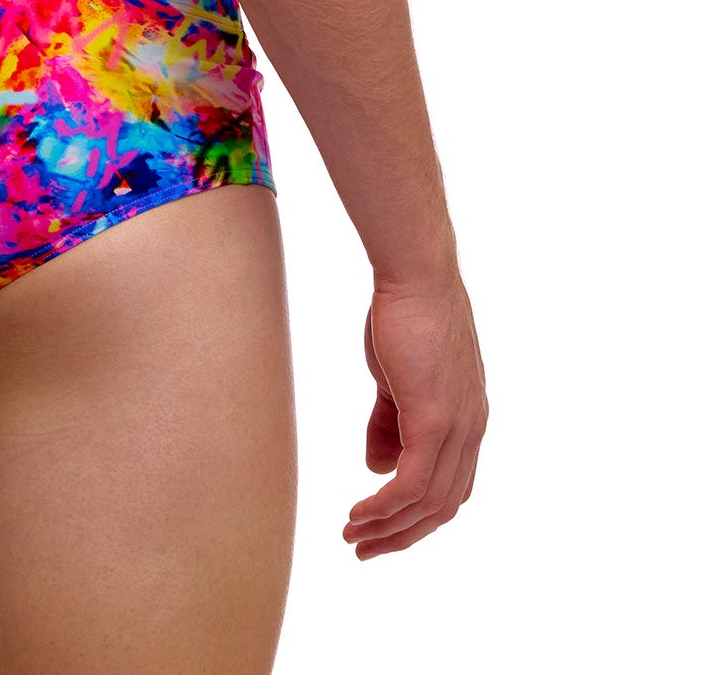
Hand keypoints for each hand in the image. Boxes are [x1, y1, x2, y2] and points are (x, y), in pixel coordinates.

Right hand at [343, 278, 487, 557]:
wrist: (414, 275)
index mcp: (467, 421)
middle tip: (364, 549)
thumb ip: (390, 423)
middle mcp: (471, 431)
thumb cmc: (404, 315)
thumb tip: (380, 468)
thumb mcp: (396, 378)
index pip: (451, 488)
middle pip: (443, 506)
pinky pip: (411, 483)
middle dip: (403, 535)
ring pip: (427, 502)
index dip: (418, 516)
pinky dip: (386, 507)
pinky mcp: (434, 420)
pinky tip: (360, 512)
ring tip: (353, 535)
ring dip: (388, 527)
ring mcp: (457, 427)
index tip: (382, 527)